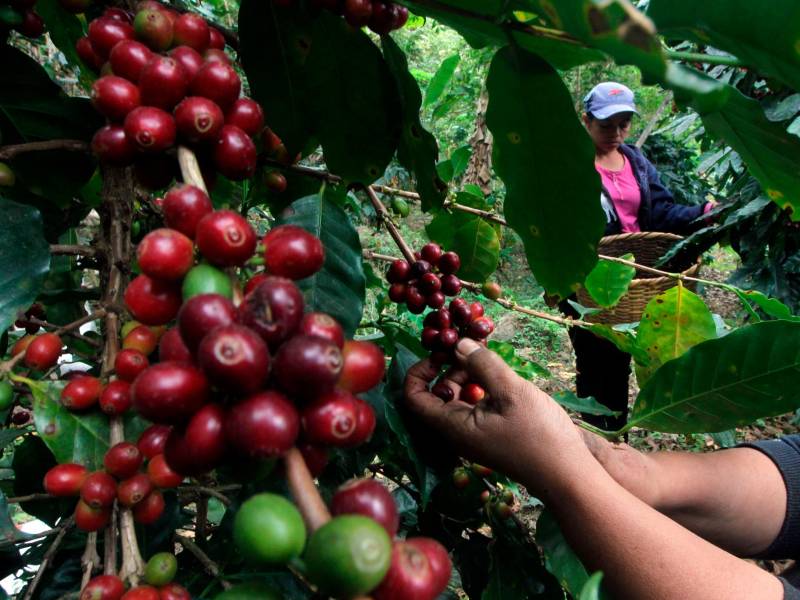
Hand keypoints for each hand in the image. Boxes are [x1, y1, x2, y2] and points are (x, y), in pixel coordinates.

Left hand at [404, 338, 588, 493]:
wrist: (569, 475)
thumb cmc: (540, 436)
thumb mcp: (511, 391)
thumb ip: (482, 365)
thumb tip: (459, 343)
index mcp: (453, 426)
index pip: (414, 398)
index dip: (419, 372)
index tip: (441, 354)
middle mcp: (459, 431)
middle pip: (436, 394)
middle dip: (449, 368)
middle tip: (472, 350)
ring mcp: (476, 433)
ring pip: (458, 398)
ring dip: (467, 375)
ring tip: (489, 360)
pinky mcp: (493, 432)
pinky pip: (476, 405)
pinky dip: (482, 387)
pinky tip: (501, 376)